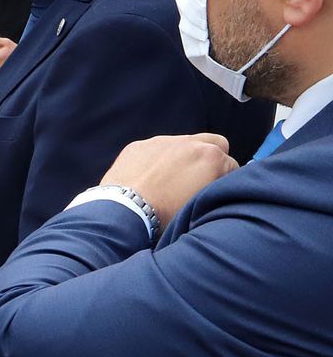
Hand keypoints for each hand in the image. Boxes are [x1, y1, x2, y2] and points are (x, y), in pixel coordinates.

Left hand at [100, 133, 236, 223]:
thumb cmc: (167, 216)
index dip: (223, 181)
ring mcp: (162, 141)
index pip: (232, 166)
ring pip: (183, 144)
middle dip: (211, 159)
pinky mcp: (139, 144)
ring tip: (170, 180)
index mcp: (212, 157)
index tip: (213, 191)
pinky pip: (155, 148)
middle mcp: (190, 142)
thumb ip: (214, 188)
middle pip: (214, 144)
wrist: (124, 212)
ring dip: (183, 157)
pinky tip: (148, 177)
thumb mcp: (203, 204)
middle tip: (198, 180)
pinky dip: (157, 159)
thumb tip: (214, 185)